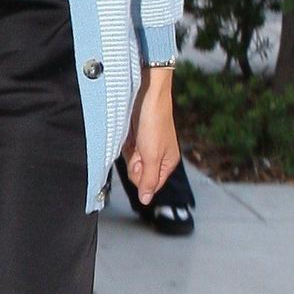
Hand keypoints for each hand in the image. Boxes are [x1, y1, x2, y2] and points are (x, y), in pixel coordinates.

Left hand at [124, 70, 180, 205]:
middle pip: (139, 175)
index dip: (142, 177)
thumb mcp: (153, 155)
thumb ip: (149, 180)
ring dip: (130, 152)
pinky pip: (126, 149)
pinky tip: (130, 133)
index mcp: (168, 162)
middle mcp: (158, 157)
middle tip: (139, 147)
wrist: (146, 94)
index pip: (151, 185)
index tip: (142, 163)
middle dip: (135, 164)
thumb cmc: (154, 121)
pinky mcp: (136, 138)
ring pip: (131, 163)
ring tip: (136, 137)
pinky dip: (125, 143)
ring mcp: (146, 147)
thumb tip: (146, 200)